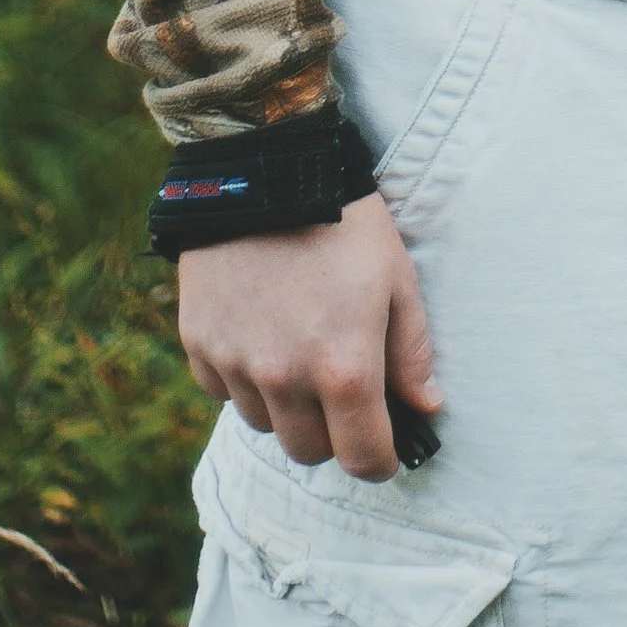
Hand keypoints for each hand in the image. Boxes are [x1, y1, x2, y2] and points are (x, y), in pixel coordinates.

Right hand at [175, 194, 440, 479]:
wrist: (263, 167)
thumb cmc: (344, 221)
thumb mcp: (396, 276)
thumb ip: (412, 350)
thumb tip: (426, 406)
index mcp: (343, 368)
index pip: (362, 459)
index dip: (380, 460)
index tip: (385, 446)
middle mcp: (284, 379)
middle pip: (310, 452)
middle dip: (332, 432)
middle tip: (343, 390)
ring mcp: (236, 364)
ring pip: (265, 424)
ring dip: (286, 405)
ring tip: (299, 348)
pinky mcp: (199, 344)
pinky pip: (224, 391)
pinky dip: (245, 378)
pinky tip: (261, 331)